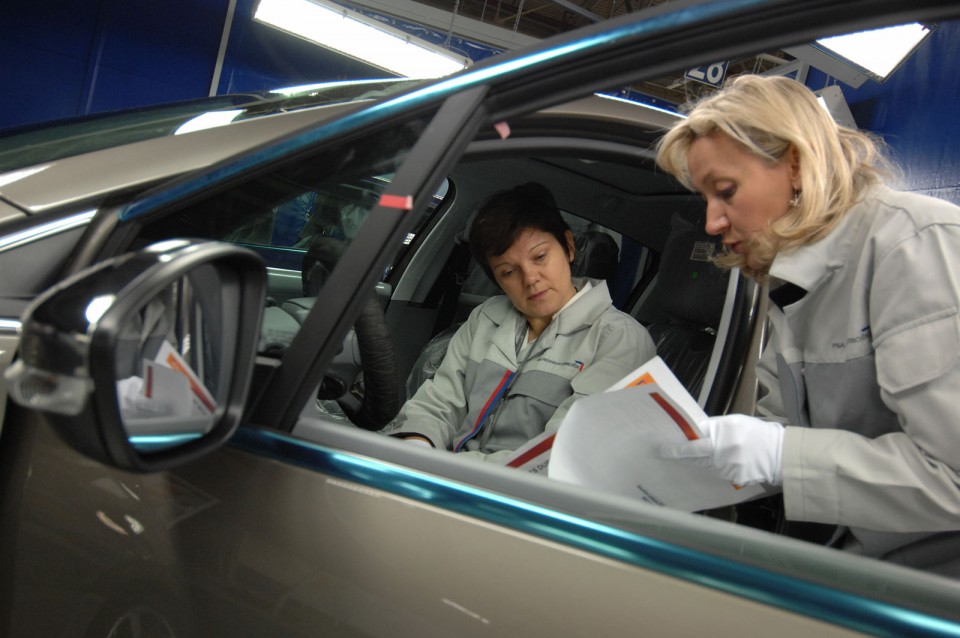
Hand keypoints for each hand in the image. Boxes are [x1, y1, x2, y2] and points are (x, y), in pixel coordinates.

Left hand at [659, 414, 784, 485]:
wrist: (780, 453)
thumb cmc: (757, 433)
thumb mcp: (735, 422)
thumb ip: (714, 427)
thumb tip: (695, 432)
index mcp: (723, 434)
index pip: (693, 444)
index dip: (676, 448)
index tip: (663, 449)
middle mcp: (723, 452)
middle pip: (695, 457)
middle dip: (682, 455)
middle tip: (668, 453)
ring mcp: (728, 468)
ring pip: (706, 465)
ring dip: (702, 460)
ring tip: (708, 453)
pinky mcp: (734, 479)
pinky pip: (719, 472)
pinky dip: (719, 467)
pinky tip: (728, 461)